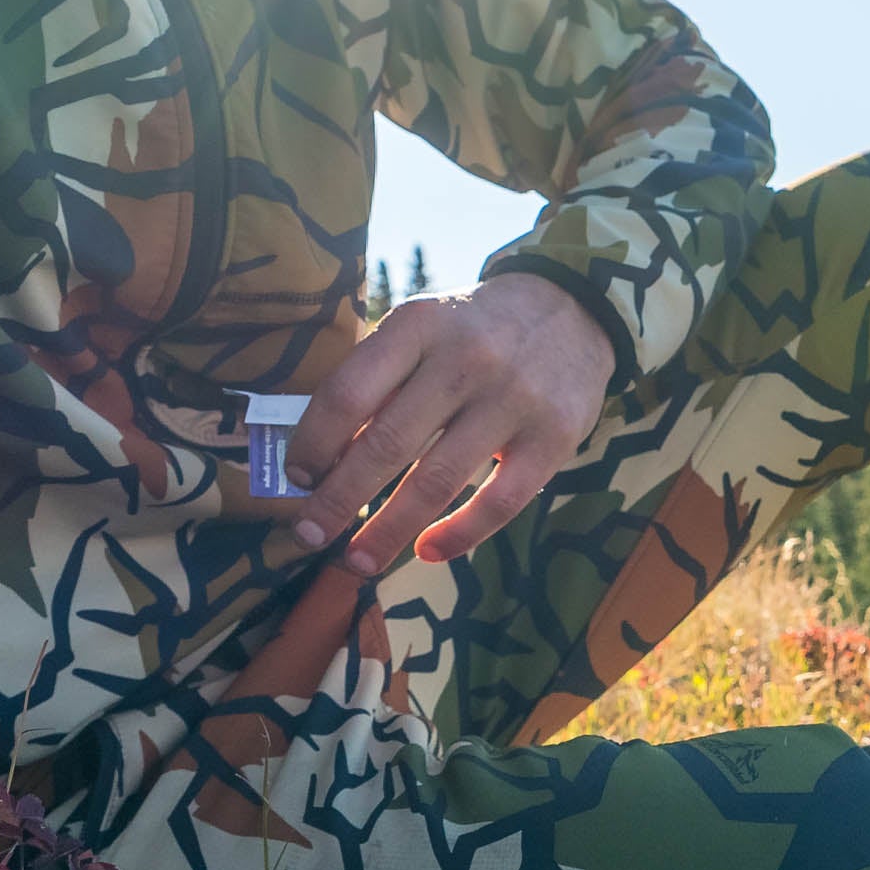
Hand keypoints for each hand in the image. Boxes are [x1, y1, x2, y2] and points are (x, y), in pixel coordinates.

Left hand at [287, 275, 616, 577]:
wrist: (572, 308)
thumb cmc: (473, 330)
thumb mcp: (422, 328)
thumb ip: (378, 380)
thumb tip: (323, 460)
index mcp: (418, 325)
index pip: (350, 392)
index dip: (314, 442)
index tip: (297, 478)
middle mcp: (465, 358)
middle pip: (387, 444)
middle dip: (339, 499)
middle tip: (308, 534)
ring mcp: (513, 399)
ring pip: (438, 481)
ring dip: (389, 530)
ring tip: (356, 561)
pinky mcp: (554, 437)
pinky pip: (500, 501)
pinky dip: (460, 535)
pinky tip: (428, 553)